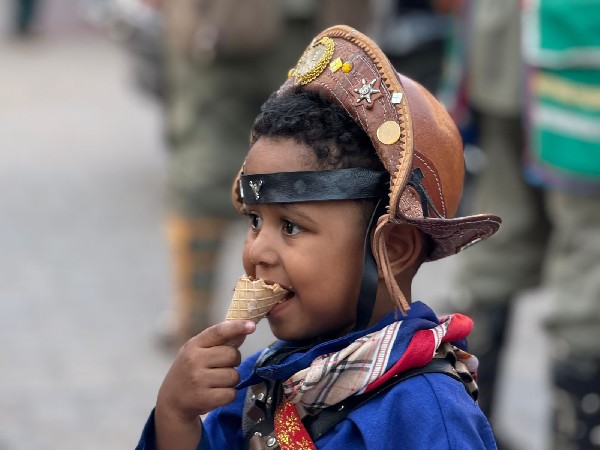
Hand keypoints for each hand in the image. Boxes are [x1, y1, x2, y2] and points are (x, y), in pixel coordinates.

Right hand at [154, 320, 255, 449]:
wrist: (171, 401)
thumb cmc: (190, 371)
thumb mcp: (197, 352)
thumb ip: (218, 342)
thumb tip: (246, 329)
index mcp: (194, 345)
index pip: (218, 332)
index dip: (236, 327)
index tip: (251, 326)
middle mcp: (194, 360)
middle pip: (233, 355)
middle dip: (233, 362)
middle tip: (221, 367)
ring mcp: (198, 380)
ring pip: (234, 376)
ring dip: (231, 380)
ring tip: (216, 382)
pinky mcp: (203, 398)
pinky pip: (231, 394)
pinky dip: (228, 395)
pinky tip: (216, 393)